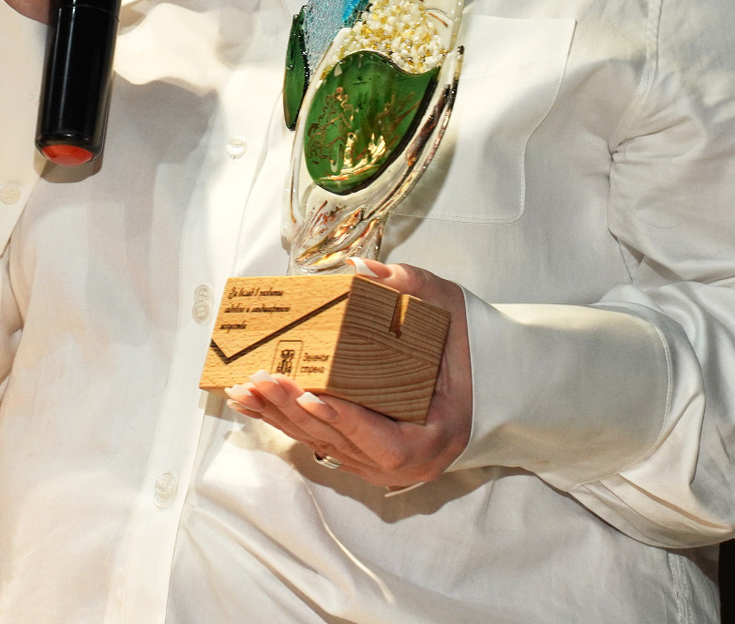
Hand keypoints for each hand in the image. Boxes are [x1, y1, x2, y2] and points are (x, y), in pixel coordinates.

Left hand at [224, 259, 472, 489]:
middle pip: (342, 443)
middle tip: (261, 380)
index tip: (313, 396)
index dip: (347, 422)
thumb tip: (362, 270)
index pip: (387, 443)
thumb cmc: (472, 346)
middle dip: (294, 413)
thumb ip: (412, 286)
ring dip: (280, 418)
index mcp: (435, 437)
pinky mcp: (364, 453)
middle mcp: (408, 464)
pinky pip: (321, 439)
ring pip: (324, 444)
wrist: (490, 376)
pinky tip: (255, 401)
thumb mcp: (450, 308)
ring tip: (244, 389)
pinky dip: (286, 419)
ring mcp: (382, 464)